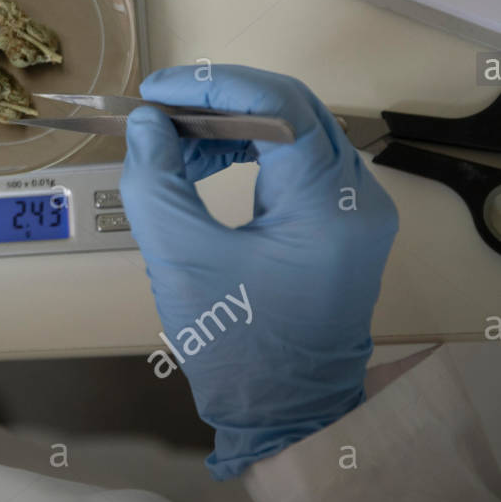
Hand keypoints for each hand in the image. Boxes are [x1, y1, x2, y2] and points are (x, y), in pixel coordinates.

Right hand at [120, 65, 397, 478]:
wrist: (285, 414)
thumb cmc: (237, 348)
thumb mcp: (181, 261)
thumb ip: (156, 182)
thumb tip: (146, 124)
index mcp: (327, 208)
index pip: (280, 107)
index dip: (212, 87)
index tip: (156, 93)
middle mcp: (356, 200)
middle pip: (291, 110)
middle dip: (217, 103)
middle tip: (158, 115)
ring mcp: (355, 212)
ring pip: (293, 131)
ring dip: (228, 127)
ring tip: (172, 151)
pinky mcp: (341, 224)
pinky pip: (295, 162)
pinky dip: (246, 153)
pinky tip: (200, 170)